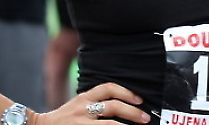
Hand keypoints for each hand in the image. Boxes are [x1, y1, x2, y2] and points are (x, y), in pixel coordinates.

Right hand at [34, 82, 149, 123]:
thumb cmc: (64, 118)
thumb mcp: (78, 104)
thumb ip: (95, 101)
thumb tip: (121, 103)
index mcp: (84, 97)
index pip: (109, 88)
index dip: (126, 92)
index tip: (139, 99)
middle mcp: (83, 109)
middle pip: (113, 106)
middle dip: (132, 112)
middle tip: (145, 118)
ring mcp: (81, 124)